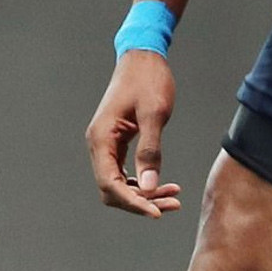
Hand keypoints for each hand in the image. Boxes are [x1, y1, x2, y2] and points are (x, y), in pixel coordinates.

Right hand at [86, 51, 182, 217]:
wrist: (142, 58)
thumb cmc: (148, 81)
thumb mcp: (154, 115)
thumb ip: (150, 151)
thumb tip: (148, 185)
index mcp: (101, 137)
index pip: (109, 183)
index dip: (132, 202)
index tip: (157, 212)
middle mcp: (98, 144)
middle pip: (111, 189)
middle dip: (140, 201)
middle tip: (173, 204)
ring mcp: (106, 144)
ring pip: (118, 183)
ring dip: (143, 194)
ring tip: (173, 196)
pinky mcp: (116, 142)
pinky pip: (123, 172)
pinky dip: (142, 182)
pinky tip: (164, 183)